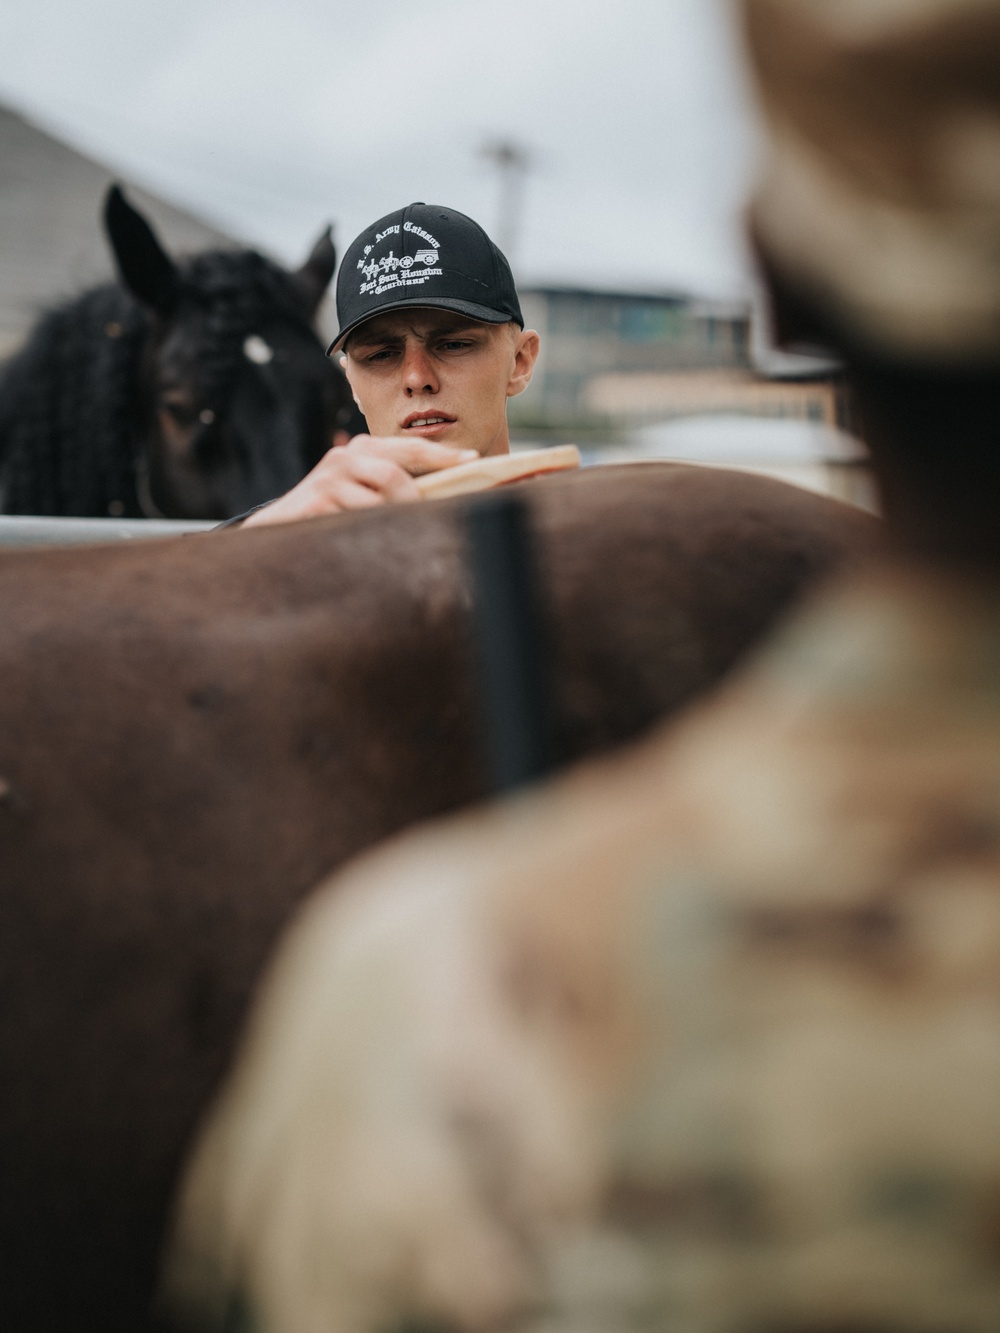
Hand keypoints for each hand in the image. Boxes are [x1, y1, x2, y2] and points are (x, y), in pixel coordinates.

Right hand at [241, 435, 477, 527]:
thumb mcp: (365, 494)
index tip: (474, 460)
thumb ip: (398, 491)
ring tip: (396, 540)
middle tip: (431, 523)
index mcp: (363, 451)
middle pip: (395, 476)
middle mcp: (345, 458)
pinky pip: (358, 521)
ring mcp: (328, 479)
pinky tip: (368, 544)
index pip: (410, 449)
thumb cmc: (334, 514)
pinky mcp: (315, 503)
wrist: (280, 529)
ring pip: (379, 502)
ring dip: (394, 523)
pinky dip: (371, 535)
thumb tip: (449, 499)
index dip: (443, 455)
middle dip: (415, 503)